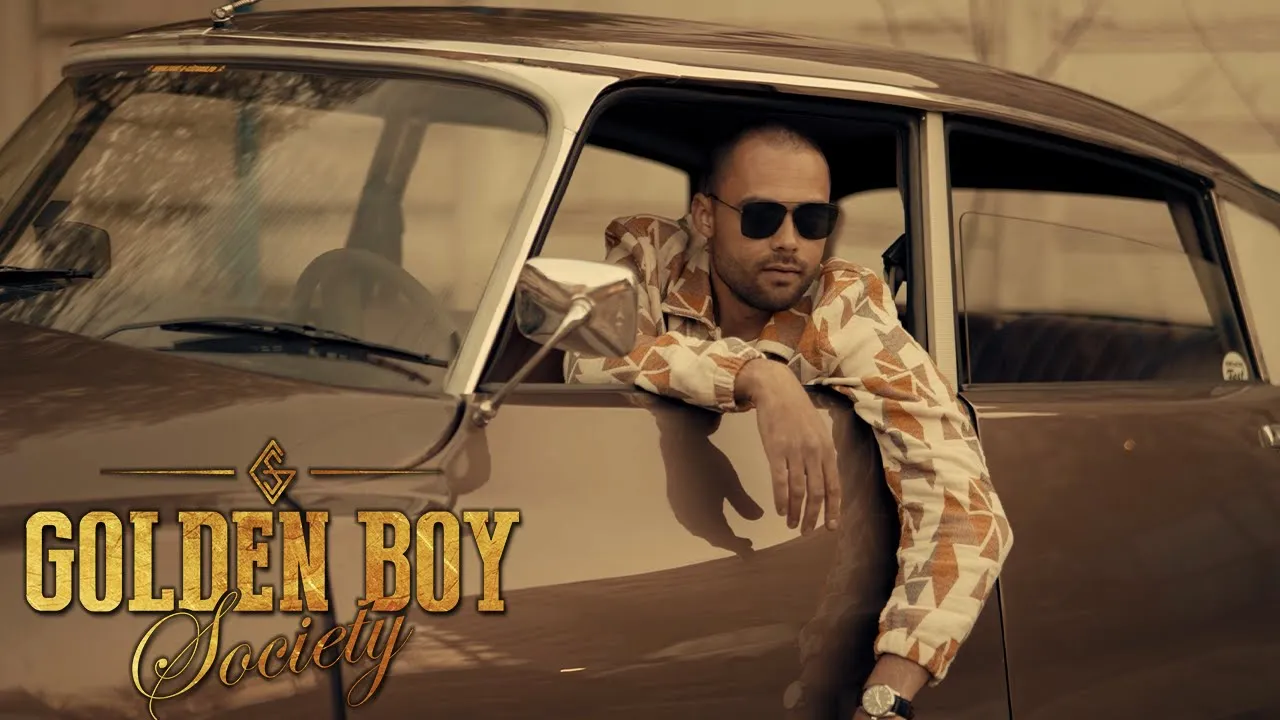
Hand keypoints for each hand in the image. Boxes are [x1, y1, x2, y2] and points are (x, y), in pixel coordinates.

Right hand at [734, 358, 840, 532]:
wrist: (777, 390)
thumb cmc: (797, 411)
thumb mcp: (819, 431)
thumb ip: (823, 454)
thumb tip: (826, 477)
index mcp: (827, 449)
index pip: (834, 486)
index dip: (833, 509)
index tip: (831, 527)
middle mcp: (814, 453)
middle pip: (817, 493)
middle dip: (813, 516)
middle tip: (807, 531)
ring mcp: (795, 452)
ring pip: (799, 491)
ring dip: (796, 512)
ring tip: (792, 524)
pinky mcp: (775, 451)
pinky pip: (780, 482)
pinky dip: (782, 499)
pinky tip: (781, 510)